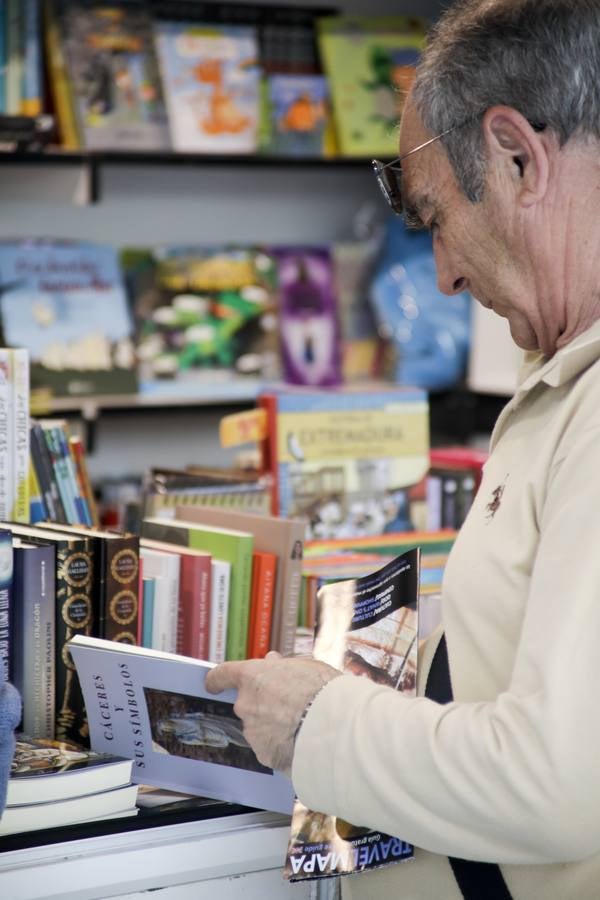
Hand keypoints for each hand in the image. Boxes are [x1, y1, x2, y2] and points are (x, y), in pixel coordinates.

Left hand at [205, 652, 340, 776]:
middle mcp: (245, 705)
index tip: (214, 684)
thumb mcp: (305, 666)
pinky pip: (269, 748)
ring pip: (258, 728)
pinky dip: (280, 746)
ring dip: (272, 727)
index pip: (222, 675)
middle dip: (262, 705)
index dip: (217, 679)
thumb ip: (282, 665)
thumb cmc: (322, 690)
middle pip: (245, 704)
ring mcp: (252, 732)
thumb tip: (271, 661)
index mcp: (252, 677)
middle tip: (289, 706)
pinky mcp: (263, 755)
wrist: (334, 727)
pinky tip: (301, 742)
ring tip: (301, 726)